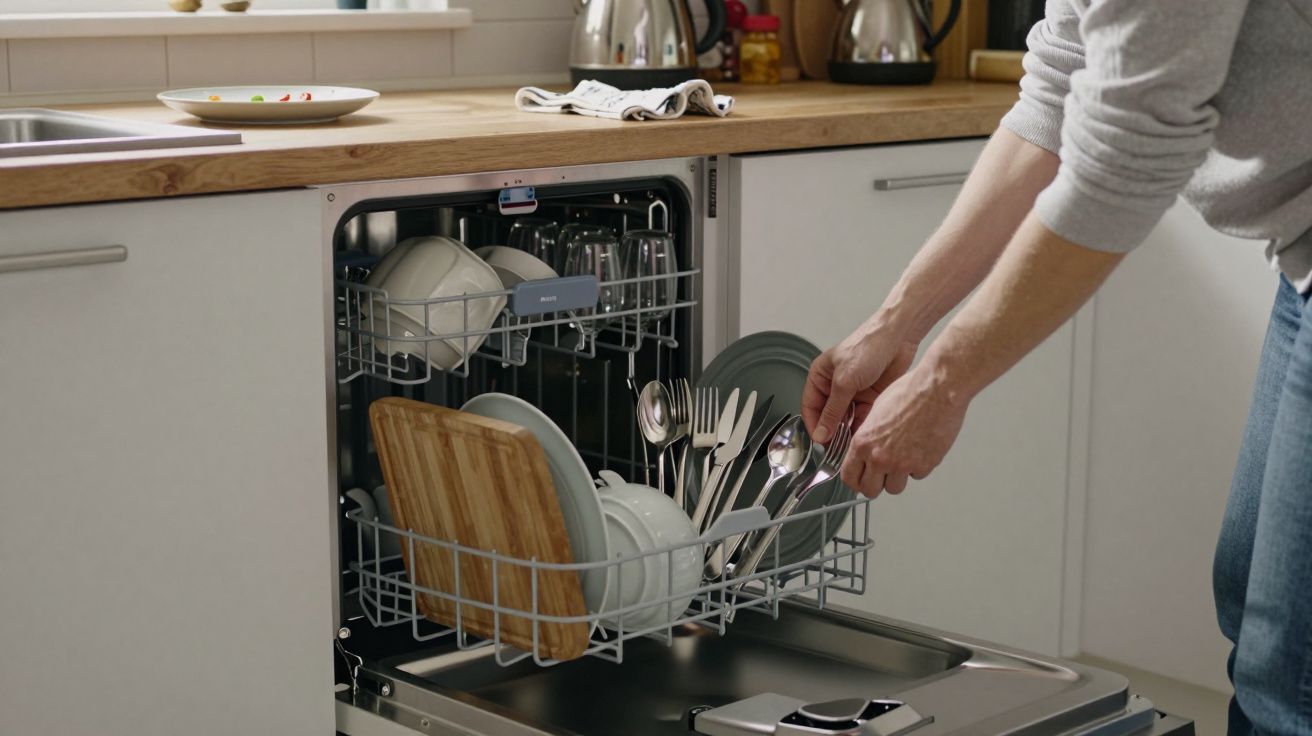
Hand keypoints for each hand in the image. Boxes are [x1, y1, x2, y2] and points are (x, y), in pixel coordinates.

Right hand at [802, 331, 917, 444]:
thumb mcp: (845, 380)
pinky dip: (862, 428)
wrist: (899, 337)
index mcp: (821, 376)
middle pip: (829, 416)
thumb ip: (833, 410)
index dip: (814, 425)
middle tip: (835, 449)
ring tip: (850, 446)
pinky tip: (863, 438)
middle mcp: (835, 385)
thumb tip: (821, 432)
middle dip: (832, 432)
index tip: (819, 442)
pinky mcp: (871, 398)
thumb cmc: (868, 345)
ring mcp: (854, 393)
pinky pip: (863, 418)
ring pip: (846, 420)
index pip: (811, 407)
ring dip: (847, 432)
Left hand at [840, 364, 968, 497]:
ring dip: (897, 478)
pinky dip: (917, 468)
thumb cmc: (909, 392)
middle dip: (874, 484)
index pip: (849, 477)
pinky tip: (919, 450)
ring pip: (894, 488)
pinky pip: (916, 476)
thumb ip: (868, 435)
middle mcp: (880, 457)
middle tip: (880, 475)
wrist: (937, 389)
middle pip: (870, 490)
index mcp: (863, 443)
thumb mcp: (875, 411)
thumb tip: (866, 447)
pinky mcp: (924, 465)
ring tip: (902, 459)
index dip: (855, 479)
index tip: (859, 478)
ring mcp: (902, 464)